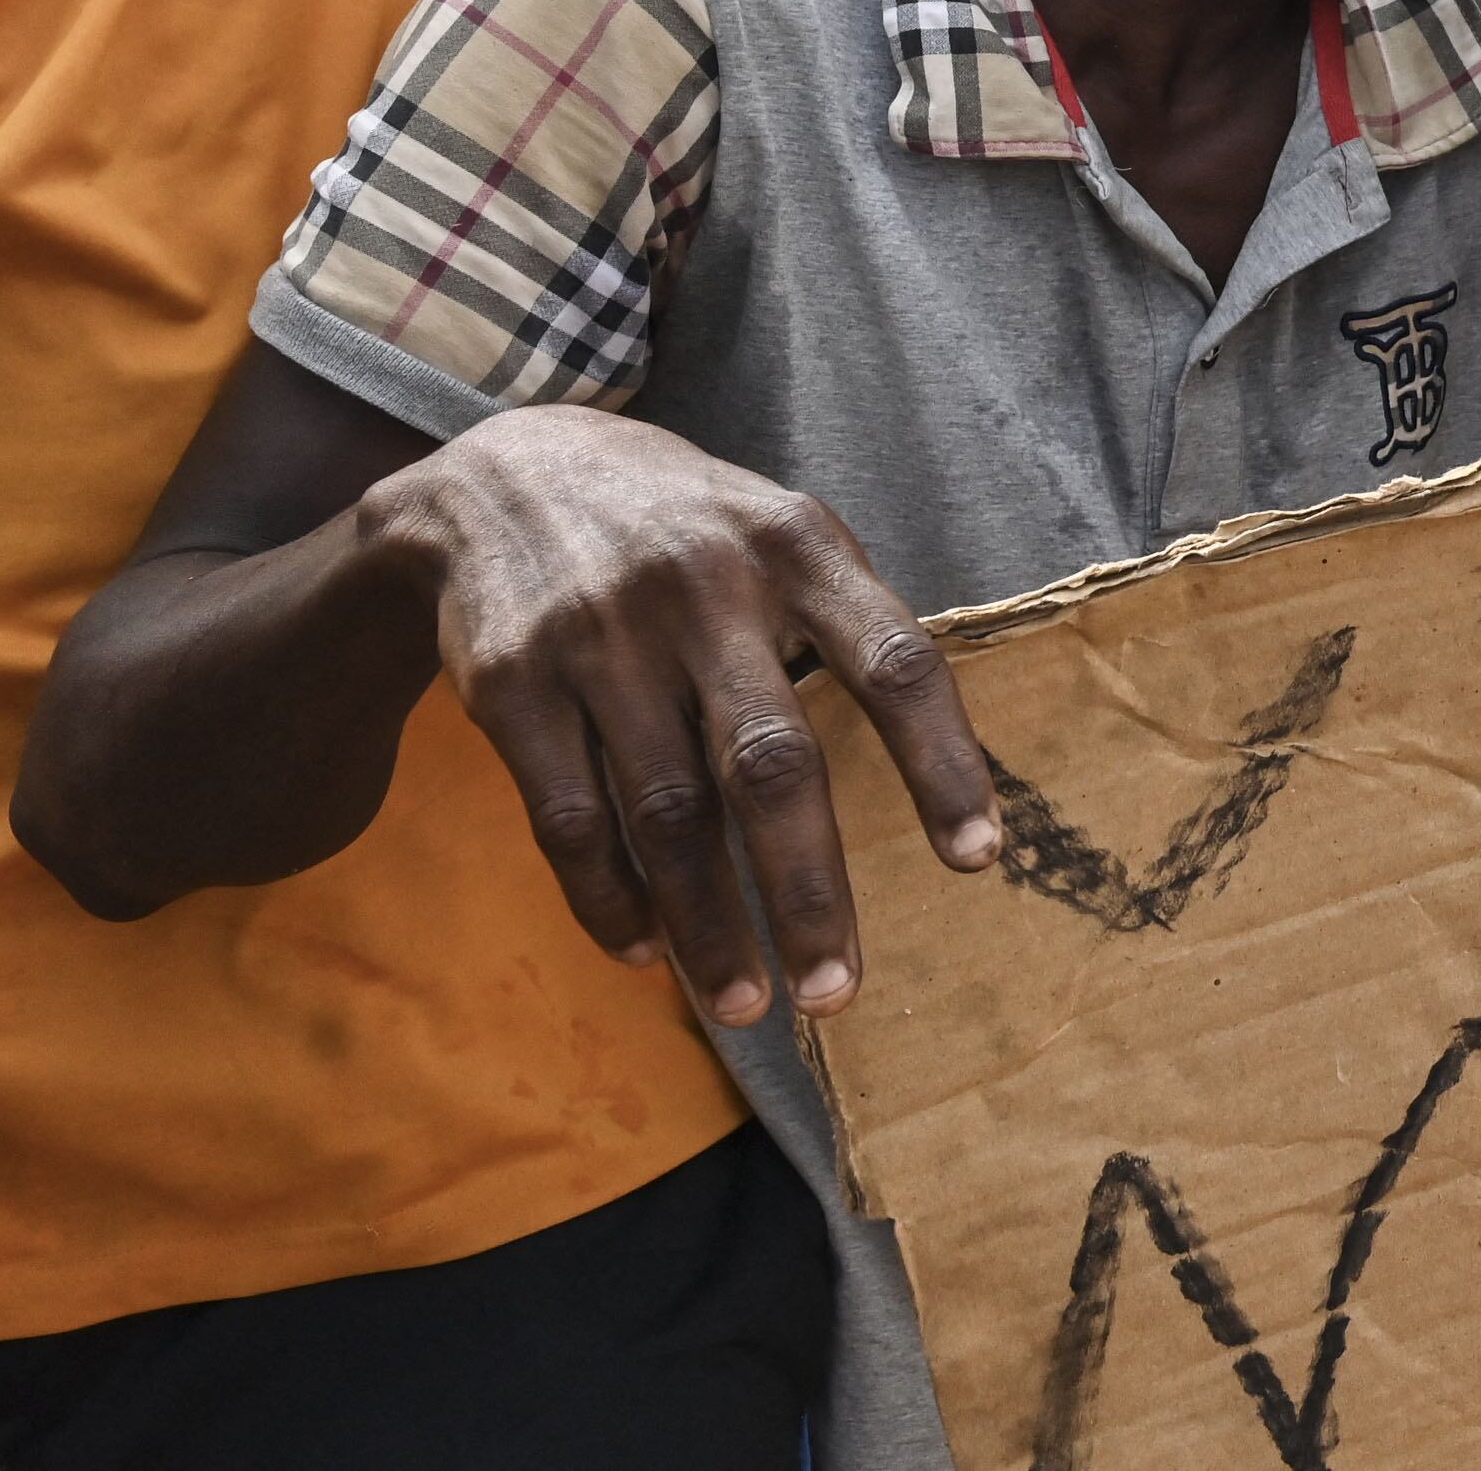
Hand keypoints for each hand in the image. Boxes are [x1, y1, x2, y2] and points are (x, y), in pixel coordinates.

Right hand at [353, 408, 997, 1024]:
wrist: (502, 474)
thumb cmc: (688, 534)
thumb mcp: (780, 535)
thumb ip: (849, 628)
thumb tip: (941, 772)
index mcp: (798, 546)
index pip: (896, 662)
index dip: (942, 763)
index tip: (978, 859)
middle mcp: (704, 587)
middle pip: (772, 764)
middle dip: (808, 891)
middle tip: (839, 992)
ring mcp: (601, 635)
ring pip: (667, 813)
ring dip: (710, 925)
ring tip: (747, 1006)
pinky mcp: (513, 682)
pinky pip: (570, 818)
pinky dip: (612, 899)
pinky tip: (649, 952)